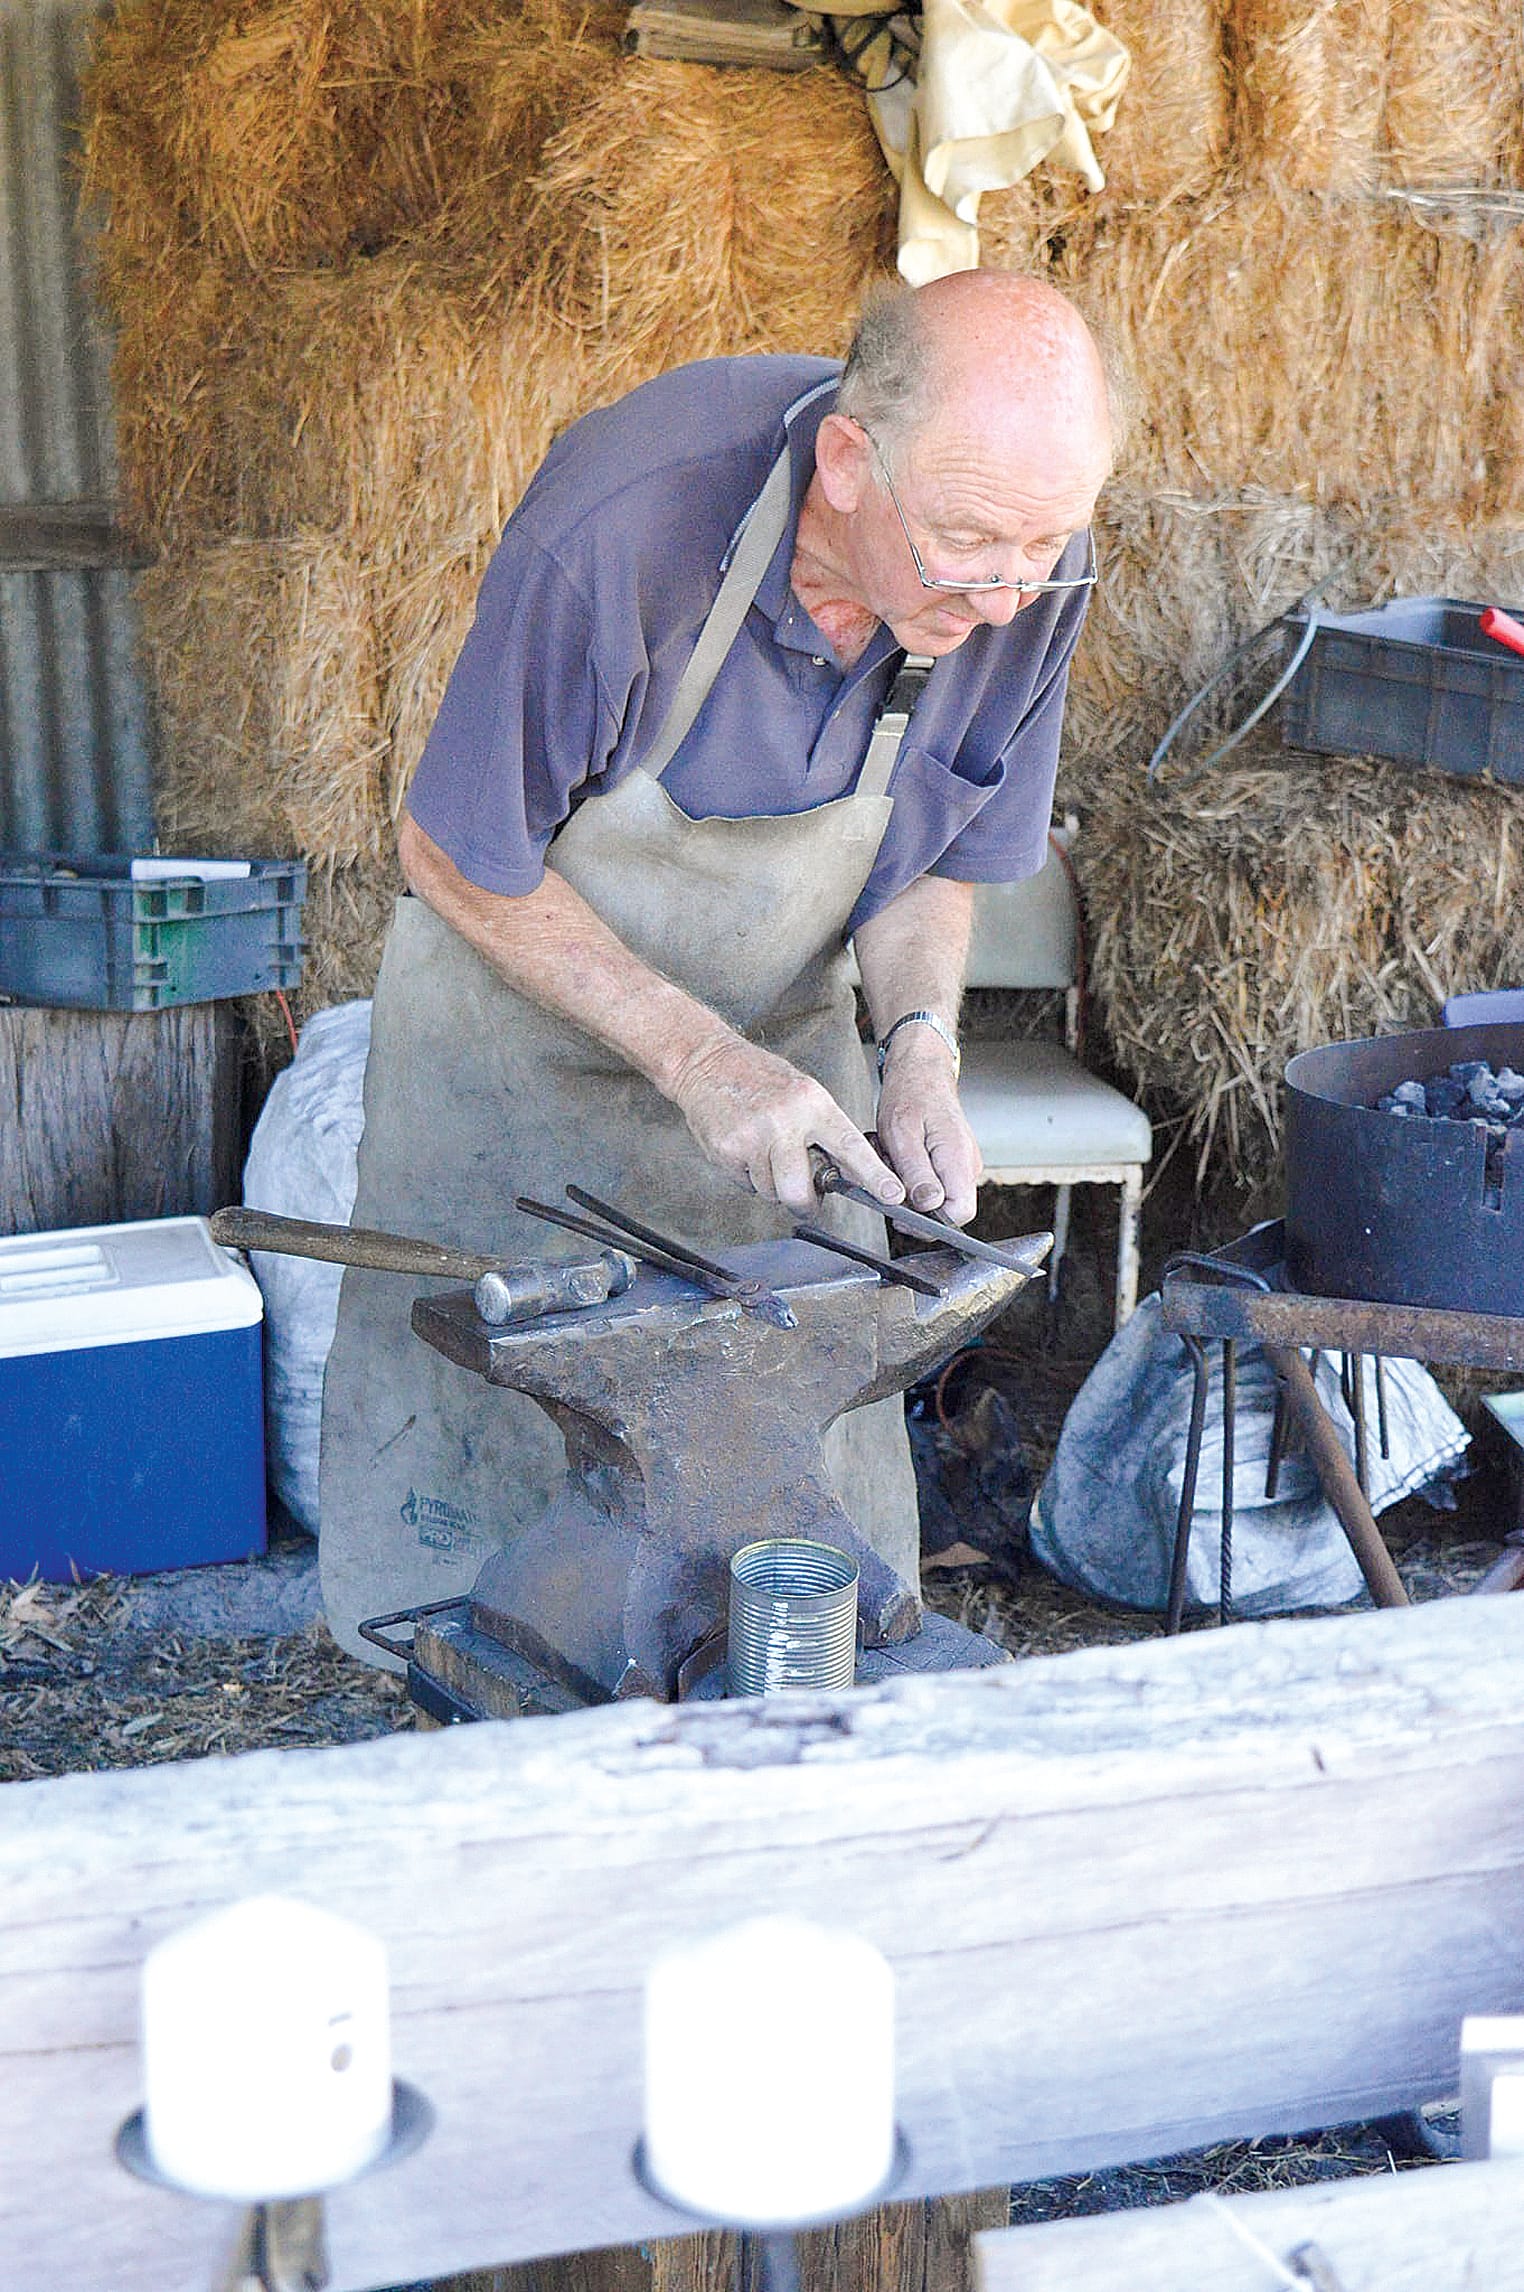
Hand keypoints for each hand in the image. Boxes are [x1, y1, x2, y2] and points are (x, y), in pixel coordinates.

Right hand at [669, 1034, 905, 1215]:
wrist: (706, 1061)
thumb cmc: (759, 1078)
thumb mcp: (804, 1093)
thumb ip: (824, 1131)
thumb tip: (846, 1173)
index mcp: (812, 1103)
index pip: (850, 1146)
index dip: (874, 1175)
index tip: (893, 1195)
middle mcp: (784, 1120)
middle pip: (799, 1191)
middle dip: (804, 1204)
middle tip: (805, 1201)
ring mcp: (753, 1136)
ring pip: (771, 1191)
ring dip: (771, 1184)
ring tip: (764, 1152)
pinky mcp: (726, 1149)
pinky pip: (746, 1184)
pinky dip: (748, 1175)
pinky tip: (744, 1148)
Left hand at [875, 1029, 981, 1223]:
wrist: (920, 1068)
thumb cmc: (911, 1092)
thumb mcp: (902, 1133)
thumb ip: (916, 1173)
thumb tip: (929, 1206)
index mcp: (959, 1159)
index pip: (959, 1213)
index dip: (930, 1221)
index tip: (900, 1211)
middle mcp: (967, 1165)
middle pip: (945, 1210)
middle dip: (911, 1201)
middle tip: (888, 1172)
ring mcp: (960, 1164)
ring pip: (933, 1196)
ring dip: (905, 1184)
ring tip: (890, 1154)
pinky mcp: (949, 1162)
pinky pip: (929, 1181)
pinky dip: (908, 1173)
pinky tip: (896, 1154)